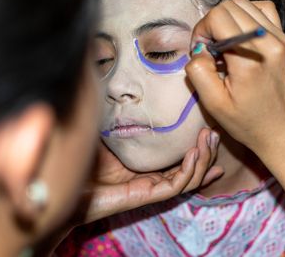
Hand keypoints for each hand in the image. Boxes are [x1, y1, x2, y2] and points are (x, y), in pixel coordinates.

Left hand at [81, 127, 222, 223]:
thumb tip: (129, 89)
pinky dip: (189, 170)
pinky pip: (176, 185)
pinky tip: (194, 153)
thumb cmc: (87, 161)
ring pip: (189, 178)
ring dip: (203, 159)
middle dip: (208, 151)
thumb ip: (124, 118)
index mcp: (150, 167)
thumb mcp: (111, 134)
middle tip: (215, 131)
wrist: (69, 186)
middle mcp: (155, 178)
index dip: (199, 147)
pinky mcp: (147, 195)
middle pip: (192, 169)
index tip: (212, 132)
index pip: (182, 159)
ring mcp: (152, 187)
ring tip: (209, 138)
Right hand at [186, 0, 284, 162]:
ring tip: (225, 45)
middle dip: (212, 24)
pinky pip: (262, 9)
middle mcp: (269, 42)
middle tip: (211, 51)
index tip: (202, 54)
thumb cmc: (248, 123)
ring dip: (227, 19)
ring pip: (244, 3)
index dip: (202, 31)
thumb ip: (199, 72)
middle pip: (229, 5)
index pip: (218, 16)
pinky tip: (240, 37)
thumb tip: (199, 49)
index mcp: (250, 58)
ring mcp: (280, 38)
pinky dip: (246, 15)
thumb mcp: (214, 105)